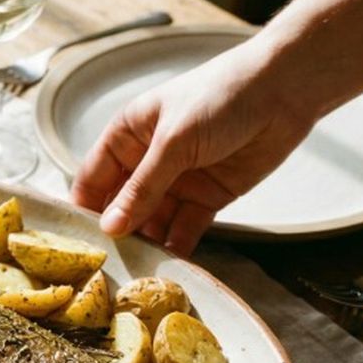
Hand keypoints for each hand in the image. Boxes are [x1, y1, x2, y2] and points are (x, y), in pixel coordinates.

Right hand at [71, 42, 313, 254]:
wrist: (284, 91)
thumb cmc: (220, 98)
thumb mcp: (173, 142)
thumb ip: (142, 188)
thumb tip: (110, 227)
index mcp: (127, 136)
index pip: (92, 180)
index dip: (84, 210)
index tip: (78, 244)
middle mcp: (146, 161)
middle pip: (120, 206)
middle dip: (115, 233)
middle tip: (108, 267)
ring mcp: (177, 181)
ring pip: (151, 221)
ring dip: (146, 243)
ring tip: (138, 271)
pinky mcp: (207, 197)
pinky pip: (184, 227)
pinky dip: (177, 245)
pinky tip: (170, 263)